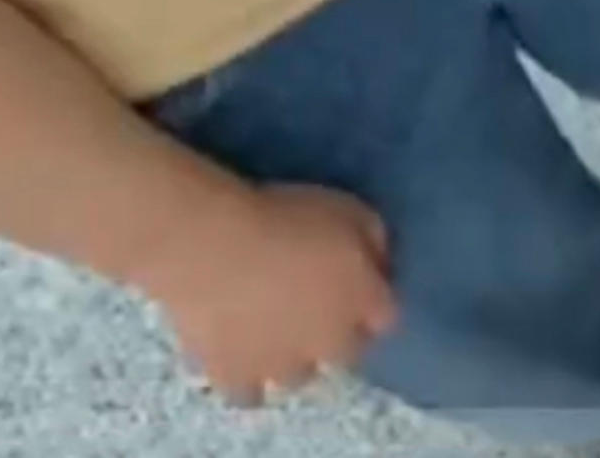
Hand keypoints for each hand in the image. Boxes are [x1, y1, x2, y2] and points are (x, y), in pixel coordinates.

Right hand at [152, 181, 396, 404]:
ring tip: (274, 328)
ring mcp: (281, 368)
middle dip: (336, 332)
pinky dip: (249, 377)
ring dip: (293, 355)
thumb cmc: (287, 216)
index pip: (385, 317)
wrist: (214, 247)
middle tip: (313, 305)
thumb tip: (377, 267)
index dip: (372, 299)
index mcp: (361, 303)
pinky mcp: (235, 379)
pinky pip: (249, 391)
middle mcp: (328, 345)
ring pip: (298, 374)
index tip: (358, 283)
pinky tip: (242, 354)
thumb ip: (374, 242)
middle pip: (345, 352)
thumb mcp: (350, 208)